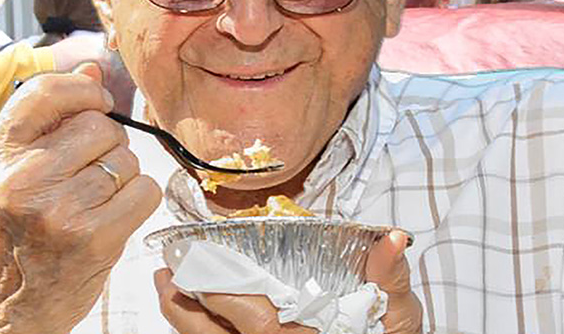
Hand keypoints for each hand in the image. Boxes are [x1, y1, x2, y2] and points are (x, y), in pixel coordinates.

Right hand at [0, 64, 161, 333]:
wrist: (6, 312)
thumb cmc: (12, 238)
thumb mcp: (8, 173)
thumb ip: (48, 119)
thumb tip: (93, 68)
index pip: (49, 89)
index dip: (85, 90)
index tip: (98, 102)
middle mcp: (22, 176)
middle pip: (101, 126)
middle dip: (106, 147)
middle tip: (83, 179)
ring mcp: (59, 208)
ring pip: (127, 159)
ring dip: (121, 179)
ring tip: (91, 205)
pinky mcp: (94, 236)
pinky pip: (146, 191)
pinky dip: (138, 203)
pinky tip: (110, 220)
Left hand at [155, 230, 422, 332]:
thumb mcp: (398, 314)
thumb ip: (391, 277)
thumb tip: (392, 238)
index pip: (251, 318)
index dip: (219, 291)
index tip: (196, 262)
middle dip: (183, 304)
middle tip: (165, 270)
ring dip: (182, 316)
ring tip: (166, 285)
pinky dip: (199, 328)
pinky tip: (189, 308)